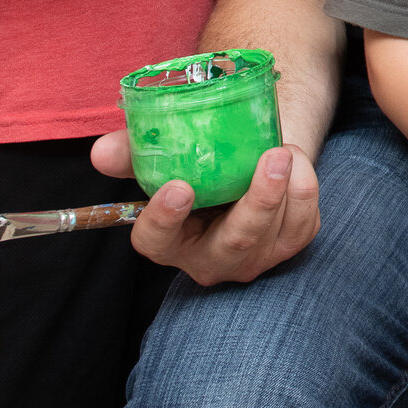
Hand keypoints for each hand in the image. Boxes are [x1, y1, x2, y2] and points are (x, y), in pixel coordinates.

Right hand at [90, 127, 319, 284]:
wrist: (242, 161)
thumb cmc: (196, 163)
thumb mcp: (163, 156)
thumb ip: (133, 153)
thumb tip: (102, 152)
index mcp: (170, 240)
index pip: (156, 241)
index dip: (163, 219)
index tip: (178, 187)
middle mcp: (212, 258)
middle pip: (234, 243)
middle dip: (258, 202)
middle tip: (271, 157)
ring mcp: (254, 256)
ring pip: (276, 233)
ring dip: (288, 188)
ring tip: (286, 149)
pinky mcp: (289, 244)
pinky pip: (305, 223)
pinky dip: (305, 188)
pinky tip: (296, 160)